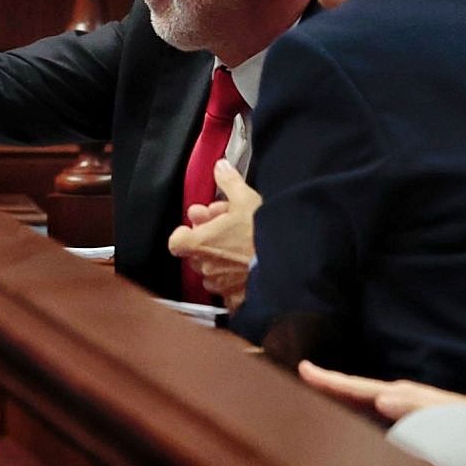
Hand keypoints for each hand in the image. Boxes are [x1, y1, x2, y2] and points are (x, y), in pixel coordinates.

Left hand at [165, 160, 260, 307]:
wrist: (289, 263)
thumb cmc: (263, 233)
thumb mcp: (246, 199)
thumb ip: (229, 182)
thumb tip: (220, 166)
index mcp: (200, 242)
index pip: (176, 241)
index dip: (185, 233)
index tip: (200, 224)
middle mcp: (205, 266)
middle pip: (195, 254)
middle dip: (206, 242)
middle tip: (224, 230)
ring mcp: (220, 285)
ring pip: (212, 273)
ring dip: (220, 262)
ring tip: (239, 249)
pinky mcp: (237, 299)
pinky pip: (228, 292)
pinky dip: (234, 283)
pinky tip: (248, 272)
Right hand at [296, 360, 465, 420]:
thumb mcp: (445, 414)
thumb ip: (414, 407)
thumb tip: (381, 399)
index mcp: (402, 395)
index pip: (358, 387)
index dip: (330, 379)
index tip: (303, 368)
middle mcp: (399, 398)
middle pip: (356, 390)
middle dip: (329, 383)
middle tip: (302, 372)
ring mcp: (404, 408)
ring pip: (364, 400)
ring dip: (341, 395)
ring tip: (316, 390)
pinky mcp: (410, 421)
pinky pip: (375, 413)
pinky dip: (357, 409)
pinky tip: (349, 414)